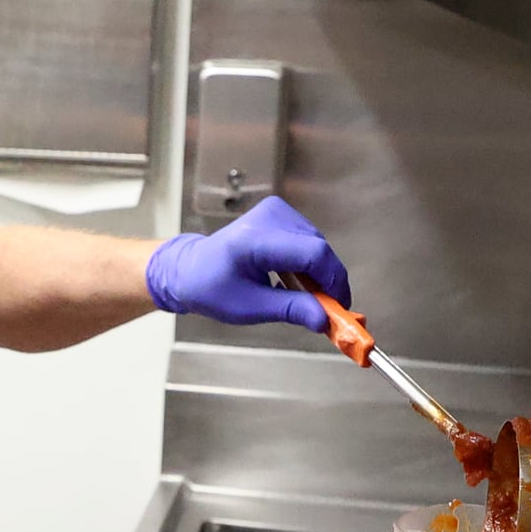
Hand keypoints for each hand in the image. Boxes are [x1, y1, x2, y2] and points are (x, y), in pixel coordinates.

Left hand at [144, 197, 351, 334]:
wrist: (190, 269)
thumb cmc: (212, 288)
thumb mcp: (250, 307)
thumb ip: (291, 310)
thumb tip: (325, 320)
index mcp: (254, 240)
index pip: (312, 252)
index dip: (333, 280)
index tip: (340, 308)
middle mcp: (268, 217)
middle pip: (318, 248)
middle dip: (328, 281)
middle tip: (328, 312)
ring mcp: (275, 211)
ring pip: (317, 245)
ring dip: (319, 274)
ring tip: (307, 299)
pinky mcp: (280, 213)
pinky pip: (308, 240)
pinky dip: (310, 264)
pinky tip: (296, 282)